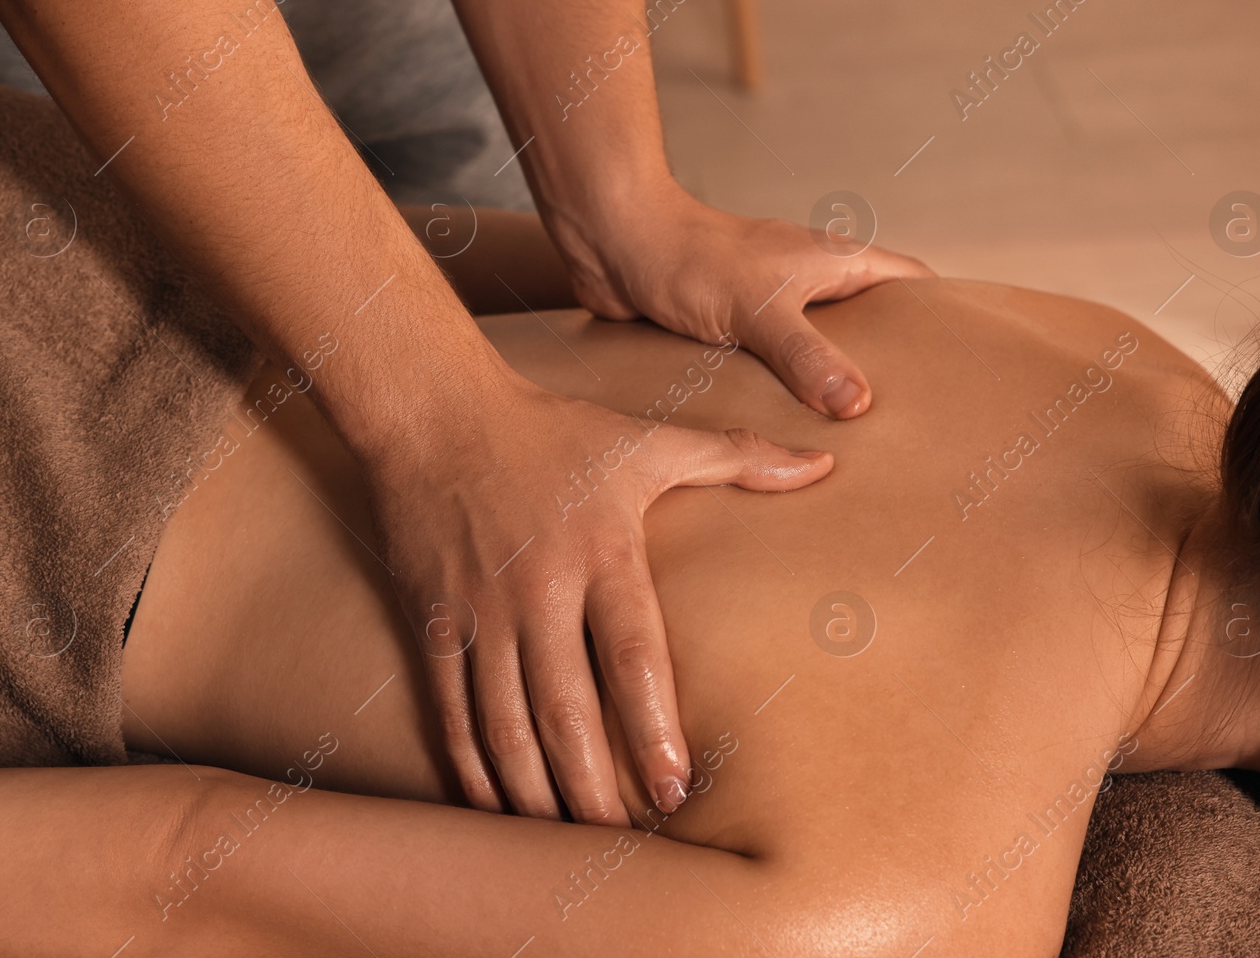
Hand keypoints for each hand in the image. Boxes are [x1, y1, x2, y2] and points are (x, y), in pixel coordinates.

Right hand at [360, 368, 831, 825]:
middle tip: (622, 847)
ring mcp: (480, 611)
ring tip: (567, 843)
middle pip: (564, 709)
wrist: (435, 413)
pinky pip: (452, 710)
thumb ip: (738, 456)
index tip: (674, 790)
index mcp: (601, 550)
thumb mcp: (648, 441)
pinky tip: (496, 810)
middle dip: (593, 787)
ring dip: (533, 793)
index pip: (631, 652)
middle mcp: (537, 588)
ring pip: (503, 725)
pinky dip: (472, 768)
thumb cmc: (554, 432)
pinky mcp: (435, 623)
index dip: (652, 726)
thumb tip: (824, 463)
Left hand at [545, 183, 934, 418]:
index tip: (970, 364)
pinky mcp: (733, 333)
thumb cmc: (686, 255)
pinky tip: (784, 439)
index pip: (914, 285)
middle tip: (919, 428)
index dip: (946, 317)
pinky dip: (781, 399)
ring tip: (858, 448)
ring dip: (829, 391)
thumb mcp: (757, 309)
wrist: (612, 240)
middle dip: (892, 370)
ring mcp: (772, 308)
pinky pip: (770, 370)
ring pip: (818, 354)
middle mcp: (810, 283)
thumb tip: (858, 403)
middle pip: (872, 328)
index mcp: (836, 261)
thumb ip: (807, 356)